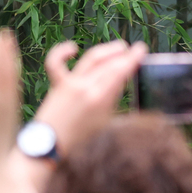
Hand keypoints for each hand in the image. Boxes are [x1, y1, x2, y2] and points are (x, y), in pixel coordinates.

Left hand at [34, 39, 146, 153]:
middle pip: (110, 64)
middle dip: (125, 54)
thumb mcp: (107, 121)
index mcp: (101, 98)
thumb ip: (114, 99)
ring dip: (107, 50)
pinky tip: (73, 48)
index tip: (141, 49)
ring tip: (119, 47)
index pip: (121, 70)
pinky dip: (63, 52)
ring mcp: (71, 84)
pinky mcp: (57, 84)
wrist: (51, 146)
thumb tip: (123, 81)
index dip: (133, 58)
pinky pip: (56, 63)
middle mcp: (86, 87)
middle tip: (135, 49)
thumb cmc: (81, 139)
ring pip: (91, 59)